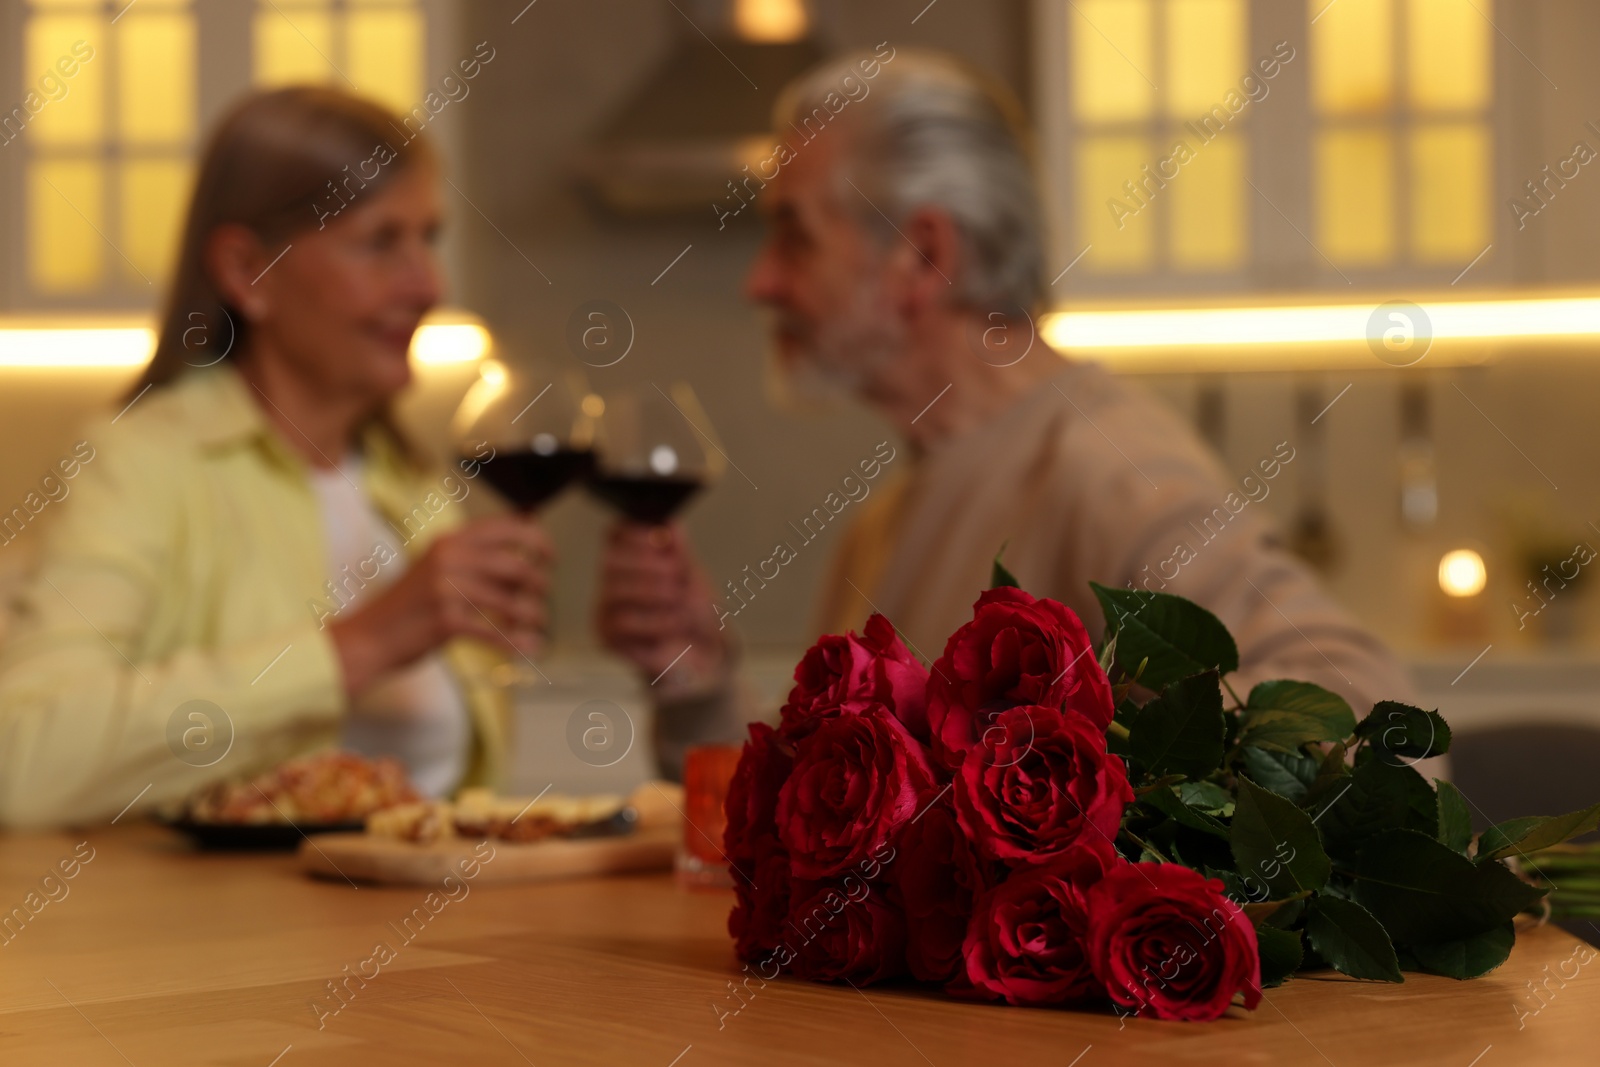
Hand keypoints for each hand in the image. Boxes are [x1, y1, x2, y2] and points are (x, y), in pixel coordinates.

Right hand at [329, 515, 550, 695]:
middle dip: (538, 581)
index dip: (535, 539)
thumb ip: (474, 556)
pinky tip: (531, 646)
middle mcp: (449, 559)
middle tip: (543, 594)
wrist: (369, 637)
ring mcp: (447, 591)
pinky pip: (495, 631)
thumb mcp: (436, 567)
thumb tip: (523, 539)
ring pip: (510, 601)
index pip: (504, 527)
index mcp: (449, 542)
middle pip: (514, 565)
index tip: (550, 556)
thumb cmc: (410, 605)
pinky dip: (517, 641)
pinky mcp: (446, 622)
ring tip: (538, 621)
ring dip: (532, 614)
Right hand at [596, 521, 730, 694]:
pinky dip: (655, 620)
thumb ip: (682, 554)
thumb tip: (671, 527)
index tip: (663, 540)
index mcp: (632, 558)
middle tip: (677, 574)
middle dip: (647, 564)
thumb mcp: (696, 580)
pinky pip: (622, 623)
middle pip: (610, 560)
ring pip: (615, 591)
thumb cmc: (698, 614)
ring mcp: (606, 610)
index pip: (615, 533)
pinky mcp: (608, 639)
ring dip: (654, 592)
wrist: (705, 660)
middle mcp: (612, 581)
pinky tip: (677, 623)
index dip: (636, 532)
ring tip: (682, 601)